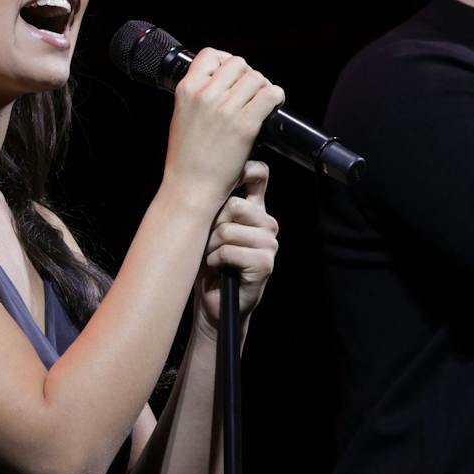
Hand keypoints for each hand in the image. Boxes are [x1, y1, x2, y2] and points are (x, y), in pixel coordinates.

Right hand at [163, 49, 285, 206]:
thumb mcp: (182, 116)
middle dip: (248, 75)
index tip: (233, 74)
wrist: (190, 187)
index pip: (210, 55)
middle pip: (238, 64)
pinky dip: (276, 96)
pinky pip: (270, 95)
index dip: (226, 61)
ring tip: (262, 101)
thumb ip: (197, 96)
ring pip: (256, 78)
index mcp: (187, 90)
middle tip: (251, 91)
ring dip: (263, 86)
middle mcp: (206, 95)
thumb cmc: (186, 158)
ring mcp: (226, 109)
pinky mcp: (245, 125)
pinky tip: (274, 105)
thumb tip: (219, 83)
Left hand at [195, 161, 278, 332]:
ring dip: (210, 247)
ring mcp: (269, 243)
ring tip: (214, 258)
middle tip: (210, 243)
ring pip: (227, 229)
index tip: (225, 180)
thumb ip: (216, 204)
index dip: (244, 170)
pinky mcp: (265, 263)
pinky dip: (216, 261)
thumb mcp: (209, 229)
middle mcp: (267, 223)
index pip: (259, 175)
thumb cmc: (209, 264)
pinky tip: (219, 269)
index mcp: (256, 210)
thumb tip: (204, 178)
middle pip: (232, 205)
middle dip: (211, 225)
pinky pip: (229, 251)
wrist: (214, 304)